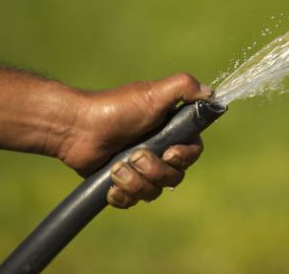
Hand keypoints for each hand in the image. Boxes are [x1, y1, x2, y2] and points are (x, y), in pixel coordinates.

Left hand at [59, 73, 213, 207]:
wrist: (77, 128)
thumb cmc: (117, 108)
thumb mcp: (153, 93)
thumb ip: (184, 87)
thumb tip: (211, 93)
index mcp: (171, 130)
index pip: (193, 152)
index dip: (184, 157)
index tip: (168, 152)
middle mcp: (159, 151)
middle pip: (175, 176)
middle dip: (154, 169)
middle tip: (134, 155)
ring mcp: (141, 169)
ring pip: (154, 192)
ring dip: (134, 181)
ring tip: (116, 167)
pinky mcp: (122, 183)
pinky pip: (133, 201)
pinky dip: (121, 195)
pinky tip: (110, 183)